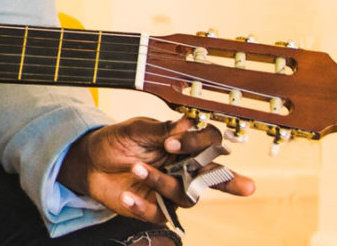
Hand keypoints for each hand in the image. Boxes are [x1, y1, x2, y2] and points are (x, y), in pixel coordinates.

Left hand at [57, 116, 255, 222]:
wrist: (89, 161)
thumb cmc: (116, 141)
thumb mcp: (133, 130)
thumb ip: (159, 130)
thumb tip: (186, 123)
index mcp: (182, 146)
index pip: (208, 145)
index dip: (199, 145)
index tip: (173, 142)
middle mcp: (183, 169)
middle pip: (215, 178)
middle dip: (231, 181)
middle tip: (247, 186)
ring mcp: (171, 191)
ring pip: (185, 196)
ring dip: (162, 182)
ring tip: (136, 168)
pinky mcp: (155, 209)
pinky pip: (160, 214)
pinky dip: (143, 206)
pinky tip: (127, 196)